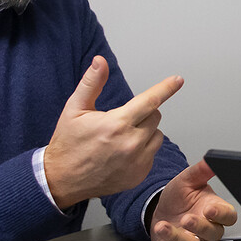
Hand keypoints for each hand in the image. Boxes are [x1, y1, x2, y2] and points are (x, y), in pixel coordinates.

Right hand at [43, 56, 183, 209]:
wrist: (62, 179)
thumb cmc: (68, 143)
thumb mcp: (74, 109)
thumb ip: (92, 83)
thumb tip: (100, 61)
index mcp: (116, 124)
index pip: (150, 101)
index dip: (165, 88)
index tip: (178, 80)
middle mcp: (130, 144)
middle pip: (154, 117)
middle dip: (143, 112)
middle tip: (121, 119)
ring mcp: (136, 162)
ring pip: (157, 136)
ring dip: (146, 132)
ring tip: (121, 137)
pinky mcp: (139, 175)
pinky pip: (152, 154)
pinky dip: (143, 150)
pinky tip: (123, 153)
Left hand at [148, 159, 236, 240]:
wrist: (160, 209)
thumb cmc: (180, 197)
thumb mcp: (188, 180)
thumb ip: (200, 171)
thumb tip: (210, 159)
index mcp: (214, 210)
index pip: (228, 216)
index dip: (222, 215)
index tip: (210, 209)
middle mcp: (206, 230)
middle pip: (213, 234)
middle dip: (200, 227)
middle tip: (188, 218)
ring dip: (178, 239)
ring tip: (163, 226)